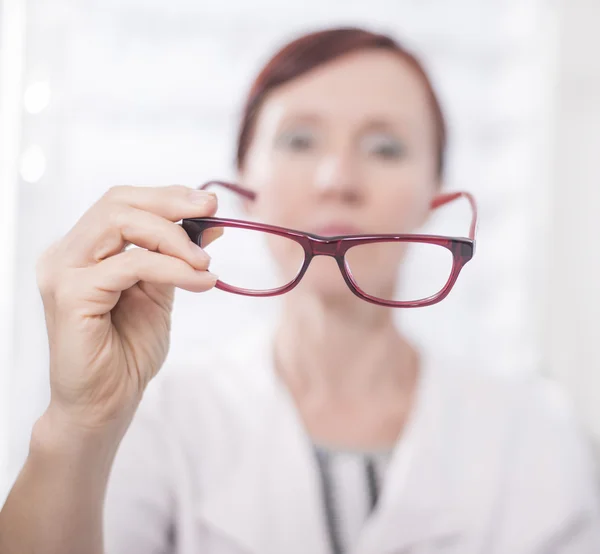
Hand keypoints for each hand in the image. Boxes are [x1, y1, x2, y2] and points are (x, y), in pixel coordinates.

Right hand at [36, 185, 219, 433]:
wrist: (107, 402)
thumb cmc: (128, 350)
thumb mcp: (160, 291)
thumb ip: (177, 256)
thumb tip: (211, 222)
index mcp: (85, 250)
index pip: (122, 203)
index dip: (167, 196)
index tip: (208, 203)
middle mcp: (66, 254)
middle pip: (118, 203)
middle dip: (171, 203)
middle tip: (211, 211)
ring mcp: (63, 272)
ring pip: (120, 223)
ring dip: (174, 237)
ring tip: (205, 262)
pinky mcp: (70, 295)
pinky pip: (131, 265)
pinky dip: (173, 268)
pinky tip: (201, 282)